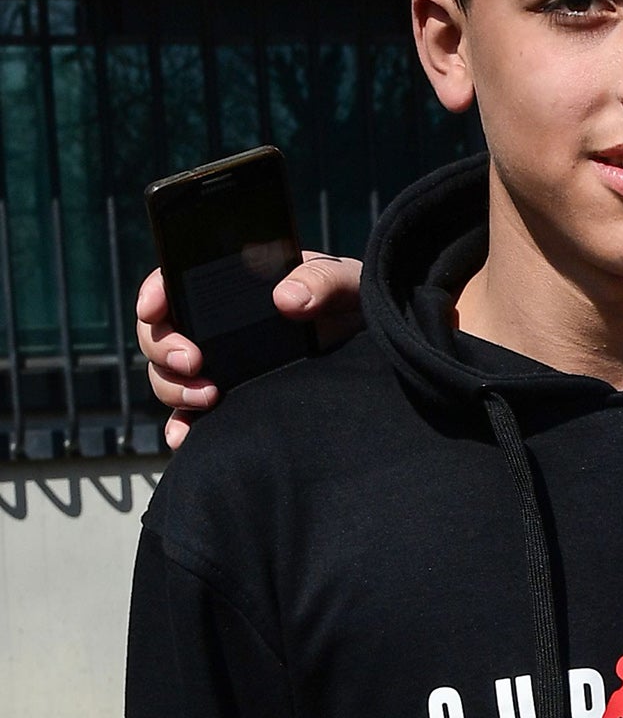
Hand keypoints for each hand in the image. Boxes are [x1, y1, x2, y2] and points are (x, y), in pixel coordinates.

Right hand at [135, 253, 365, 448]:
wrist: (375, 347)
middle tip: (193, 361)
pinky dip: (181, 427)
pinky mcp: (229, 399)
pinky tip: (186, 437)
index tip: (153, 307)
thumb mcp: (345, 283)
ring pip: (167, 377)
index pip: (174, 283)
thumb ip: (322, 280)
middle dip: (163, 348)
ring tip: (210, 396)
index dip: (154, 291)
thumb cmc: (353, 305)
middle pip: (159, 335)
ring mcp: (218, 366)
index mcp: (232, 288)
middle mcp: (214, 327)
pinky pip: (188, 417)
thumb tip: (287, 299)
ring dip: (174, 388)